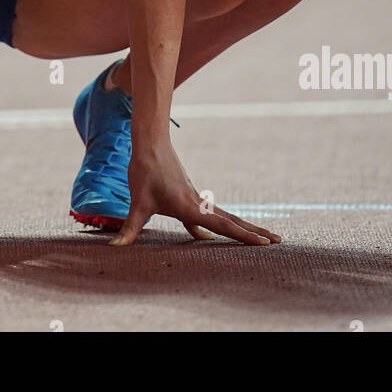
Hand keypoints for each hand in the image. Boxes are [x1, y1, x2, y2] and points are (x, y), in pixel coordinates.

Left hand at [108, 139, 280, 246]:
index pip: (224, 226)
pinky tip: (206, 236)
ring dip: (241, 227)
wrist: (150, 144)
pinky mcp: (189, 196)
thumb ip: (130, 229)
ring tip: (259, 237)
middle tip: (277, 241)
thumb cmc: (145, 172)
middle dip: (254, 232)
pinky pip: (208, 214)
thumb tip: (114, 248)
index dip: (244, 236)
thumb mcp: (138, 203)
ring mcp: (196, 199)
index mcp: (191, 208)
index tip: (265, 243)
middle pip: (233, 221)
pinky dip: (217, 224)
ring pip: (224, 216)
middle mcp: (198, 204)